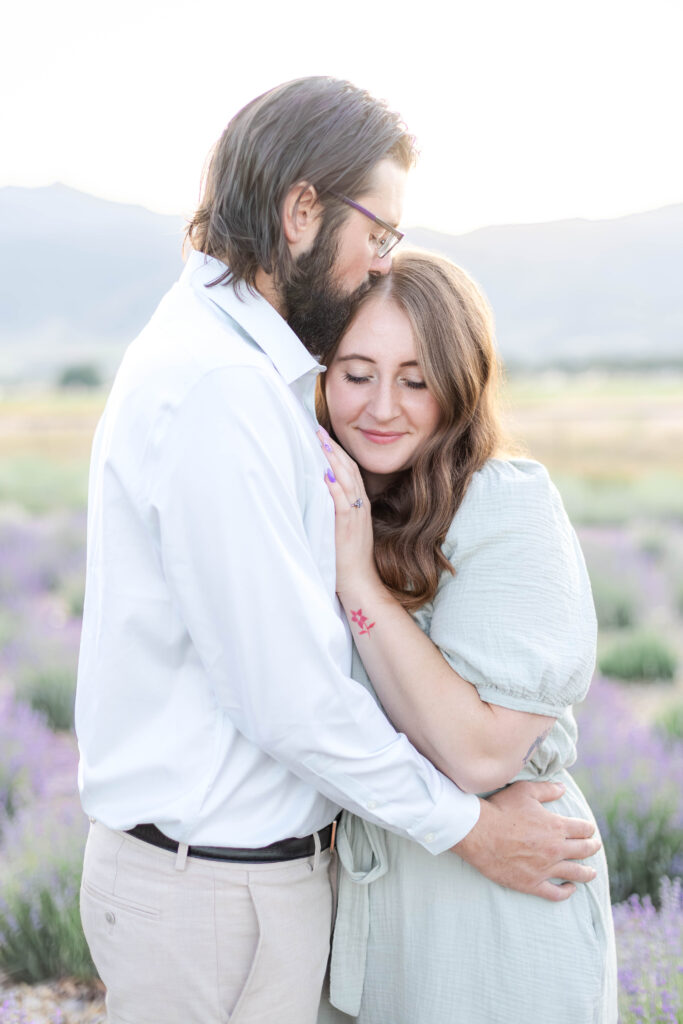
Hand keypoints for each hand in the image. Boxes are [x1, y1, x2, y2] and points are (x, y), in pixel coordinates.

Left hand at [318, 427, 377, 594]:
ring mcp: (356, 517)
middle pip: (349, 470)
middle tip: (318, 430)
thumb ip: (336, 510)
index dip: (337, 452)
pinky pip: (343, 503)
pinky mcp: (349, 528)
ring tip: (321, 443)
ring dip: (333, 461)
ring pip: (347, 481)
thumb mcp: (344, 529)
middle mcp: (360, 507)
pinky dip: (335, 487)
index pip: (350, 471)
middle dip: (333, 449)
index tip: (323, 437)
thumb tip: (320, 494)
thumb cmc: (348, 559)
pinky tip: (326, 474)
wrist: (360, 583)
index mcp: (359, 505)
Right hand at [452, 780, 600, 901]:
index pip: (583, 829)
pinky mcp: (532, 883)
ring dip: (587, 872)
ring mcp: (545, 868)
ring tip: (592, 872)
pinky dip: (566, 892)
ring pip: (575, 873)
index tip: (589, 829)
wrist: (479, 833)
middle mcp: (556, 849)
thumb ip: (547, 790)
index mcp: (556, 826)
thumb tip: (563, 788)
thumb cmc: (501, 809)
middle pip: (584, 850)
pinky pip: (555, 893)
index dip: (588, 828)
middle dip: (592, 847)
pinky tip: (570, 889)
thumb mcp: (525, 791)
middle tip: (595, 846)